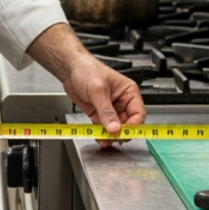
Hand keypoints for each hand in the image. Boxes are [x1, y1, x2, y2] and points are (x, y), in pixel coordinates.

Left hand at [25, 22, 146, 146]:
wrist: (70, 69)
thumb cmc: (87, 70)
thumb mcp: (98, 90)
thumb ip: (107, 111)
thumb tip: (115, 128)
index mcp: (129, 93)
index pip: (138, 114)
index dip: (133, 126)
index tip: (123, 133)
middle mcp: (122, 102)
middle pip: (128, 124)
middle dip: (121, 133)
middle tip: (112, 139)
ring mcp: (110, 110)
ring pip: (115, 129)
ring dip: (110, 136)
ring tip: (103, 140)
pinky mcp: (99, 115)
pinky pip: (103, 129)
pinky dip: (101, 135)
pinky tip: (98, 137)